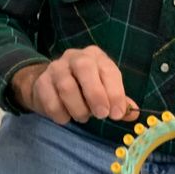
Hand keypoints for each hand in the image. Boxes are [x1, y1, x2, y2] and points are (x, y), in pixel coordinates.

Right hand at [11, 47, 138, 124]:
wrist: (49, 85)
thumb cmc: (84, 88)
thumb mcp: (104, 90)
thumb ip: (118, 101)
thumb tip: (133, 114)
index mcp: (95, 56)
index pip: (108, 70)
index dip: (115, 92)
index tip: (117, 114)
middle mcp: (75, 57)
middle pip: (84, 68)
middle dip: (95, 94)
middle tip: (102, 115)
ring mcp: (55, 67)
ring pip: (66, 86)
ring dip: (78, 108)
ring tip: (83, 117)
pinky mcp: (41, 82)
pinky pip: (51, 101)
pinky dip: (61, 114)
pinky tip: (66, 117)